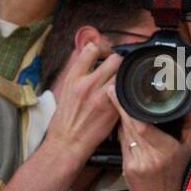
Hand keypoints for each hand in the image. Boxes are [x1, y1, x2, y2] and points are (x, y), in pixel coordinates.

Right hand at [42, 42, 121, 163]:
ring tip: (121, 81)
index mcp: (73, 78)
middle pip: (114, 59)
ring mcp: (101, 96)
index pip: (91, 49)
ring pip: (123, 74)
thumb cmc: (64, 120)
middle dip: (118, 61)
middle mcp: (87, 84)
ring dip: (124, 76)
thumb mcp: (66, 91)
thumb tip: (90, 64)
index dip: (102, 47)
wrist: (67, 142)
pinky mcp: (112, 109)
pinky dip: (126, 91)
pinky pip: (125, 92)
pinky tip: (123, 94)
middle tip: (118, 68)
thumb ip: (79, 76)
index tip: (105, 52)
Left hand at [109, 93, 190, 190]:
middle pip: (130, 127)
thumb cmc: (176, 176)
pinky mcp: (126, 167)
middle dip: (121, 108)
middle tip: (113, 91)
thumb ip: (190, 126)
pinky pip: (122, 144)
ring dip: (121, 119)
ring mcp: (135, 163)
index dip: (129, 110)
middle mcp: (149, 157)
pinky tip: (124, 126)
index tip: (123, 95)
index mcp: (166, 150)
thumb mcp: (189, 151)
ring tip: (118, 104)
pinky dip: (123, 133)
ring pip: (124, 134)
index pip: (142, 126)